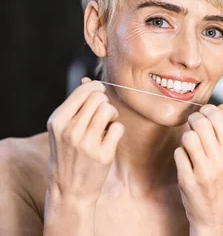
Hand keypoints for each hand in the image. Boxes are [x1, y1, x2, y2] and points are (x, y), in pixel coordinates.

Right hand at [46, 77, 123, 203]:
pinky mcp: (103, 154)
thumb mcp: (62, 129)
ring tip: (106, 125)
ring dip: (112, 115)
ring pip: (109, 110)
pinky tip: (109, 139)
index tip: (99, 95)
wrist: (69, 189)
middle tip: (102, 115)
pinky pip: (118, 127)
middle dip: (104, 103)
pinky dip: (117, 130)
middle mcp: (70, 131)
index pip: (84, 91)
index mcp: (57, 120)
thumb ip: (75, 105)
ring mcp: (86, 143)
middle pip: (99, 98)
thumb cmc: (68, 153)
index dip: (96, 89)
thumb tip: (88, 80)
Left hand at [174, 104, 222, 234]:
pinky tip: (186, 161)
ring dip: (185, 137)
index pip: (217, 116)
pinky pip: (178, 154)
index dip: (206, 111)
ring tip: (189, 144)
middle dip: (192, 120)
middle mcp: (221, 159)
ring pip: (187, 137)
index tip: (202, 115)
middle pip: (200, 123)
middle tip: (192, 126)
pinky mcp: (189, 181)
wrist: (218, 216)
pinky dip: (180, 154)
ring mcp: (205, 171)